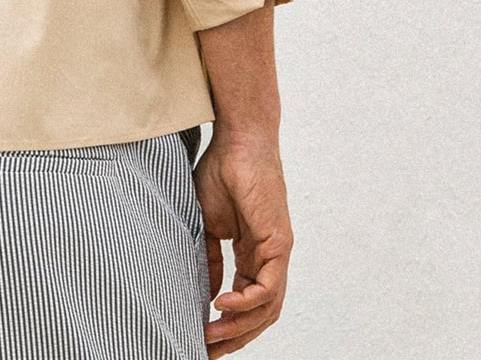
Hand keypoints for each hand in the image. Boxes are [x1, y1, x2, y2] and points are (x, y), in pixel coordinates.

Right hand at [193, 129, 292, 356]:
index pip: (245, 302)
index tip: (201, 338)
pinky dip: (247, 301)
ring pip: (266, 307)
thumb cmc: (220, 172)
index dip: (227, 325)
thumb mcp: (207, 224)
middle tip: (206, 351)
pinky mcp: (279, 243)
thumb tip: (207, 296)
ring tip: (210, 334)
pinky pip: (268, 287)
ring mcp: (276, 253)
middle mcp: (268, 259)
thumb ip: (209, 260)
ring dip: (238, 326)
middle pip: (259, 314)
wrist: (236, 141)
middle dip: (234, 337)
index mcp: (251, 255)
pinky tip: (221, 305)